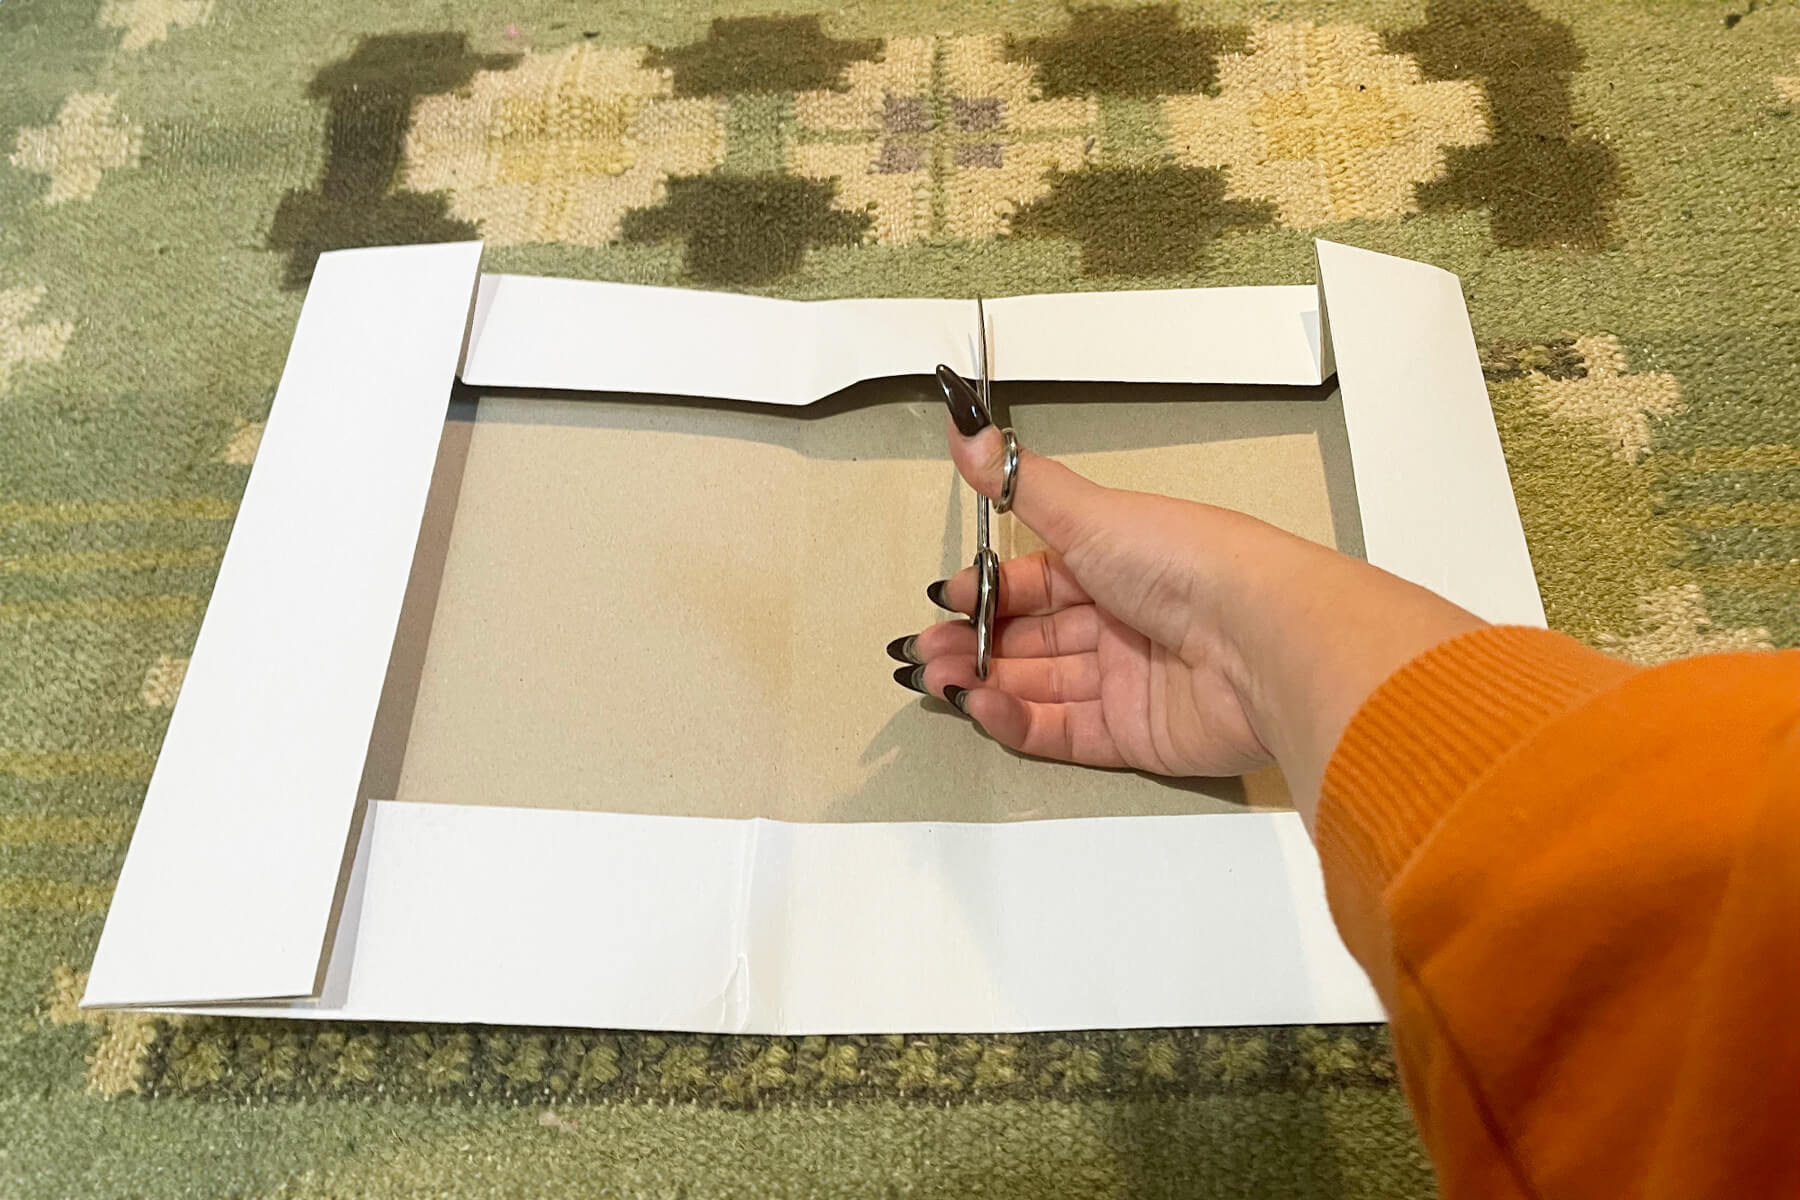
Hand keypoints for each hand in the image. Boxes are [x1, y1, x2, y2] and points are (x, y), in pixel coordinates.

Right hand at [892, 367, 1488, 819]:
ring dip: (982, 681)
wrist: (1262, 641)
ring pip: (1038, 685)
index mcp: (1119, 562)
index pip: (1038, 581)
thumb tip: (964, 424)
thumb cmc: (1181, 562)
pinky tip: (980, 705)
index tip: (943, 599)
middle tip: (921, 649)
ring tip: (934, 677)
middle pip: (1032, 636)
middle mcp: (1124, 621)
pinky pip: (1061, 731)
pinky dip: (1015, 720)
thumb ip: (1021, 482)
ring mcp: (1128, 682)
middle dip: (973, 641)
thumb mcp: (1091, 513)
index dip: (988, 590)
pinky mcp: (1134, 738)